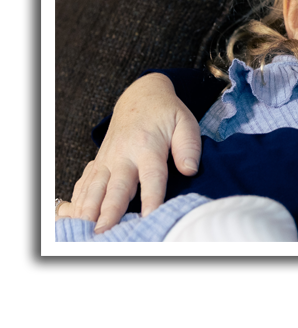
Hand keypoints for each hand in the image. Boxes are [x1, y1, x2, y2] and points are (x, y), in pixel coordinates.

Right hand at [69, 73, 201, 232]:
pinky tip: (78, 216)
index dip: (152, 197)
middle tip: (106, 230)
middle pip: (118, 186)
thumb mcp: (185, 122)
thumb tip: (190, 170)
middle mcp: (125, 154)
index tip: (150, 215)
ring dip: (90, 208)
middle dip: (111, 210)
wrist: (140, 97)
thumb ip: (189, 146)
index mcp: (148, 145)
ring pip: (96, 187)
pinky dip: (80, 200)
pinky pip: (86, 183)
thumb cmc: (166, 113)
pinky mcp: (100, 162)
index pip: (152, 175)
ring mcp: (109, 159)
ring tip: (87, 227)